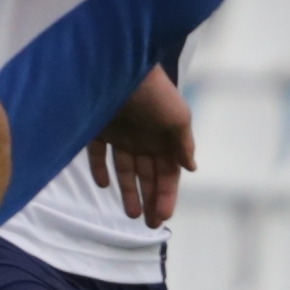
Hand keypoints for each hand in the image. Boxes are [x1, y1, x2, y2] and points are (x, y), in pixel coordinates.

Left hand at [86, 68, 193, 228]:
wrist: (118, 65)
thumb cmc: (153, 91)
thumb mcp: (177, 117)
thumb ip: (183, 144)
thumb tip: (192, 168)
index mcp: (164, 137)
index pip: (168, 173)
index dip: (167, 195)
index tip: (163, 217)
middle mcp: (144, 138)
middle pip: (148, 175)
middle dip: (151, 199)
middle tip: (149, 224)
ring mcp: (121, 133)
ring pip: (125, 169)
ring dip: (128, 191)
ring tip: (131, 213)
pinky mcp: (97, 128)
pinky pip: (98, 154)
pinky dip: (100, 169)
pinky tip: (104, 186)